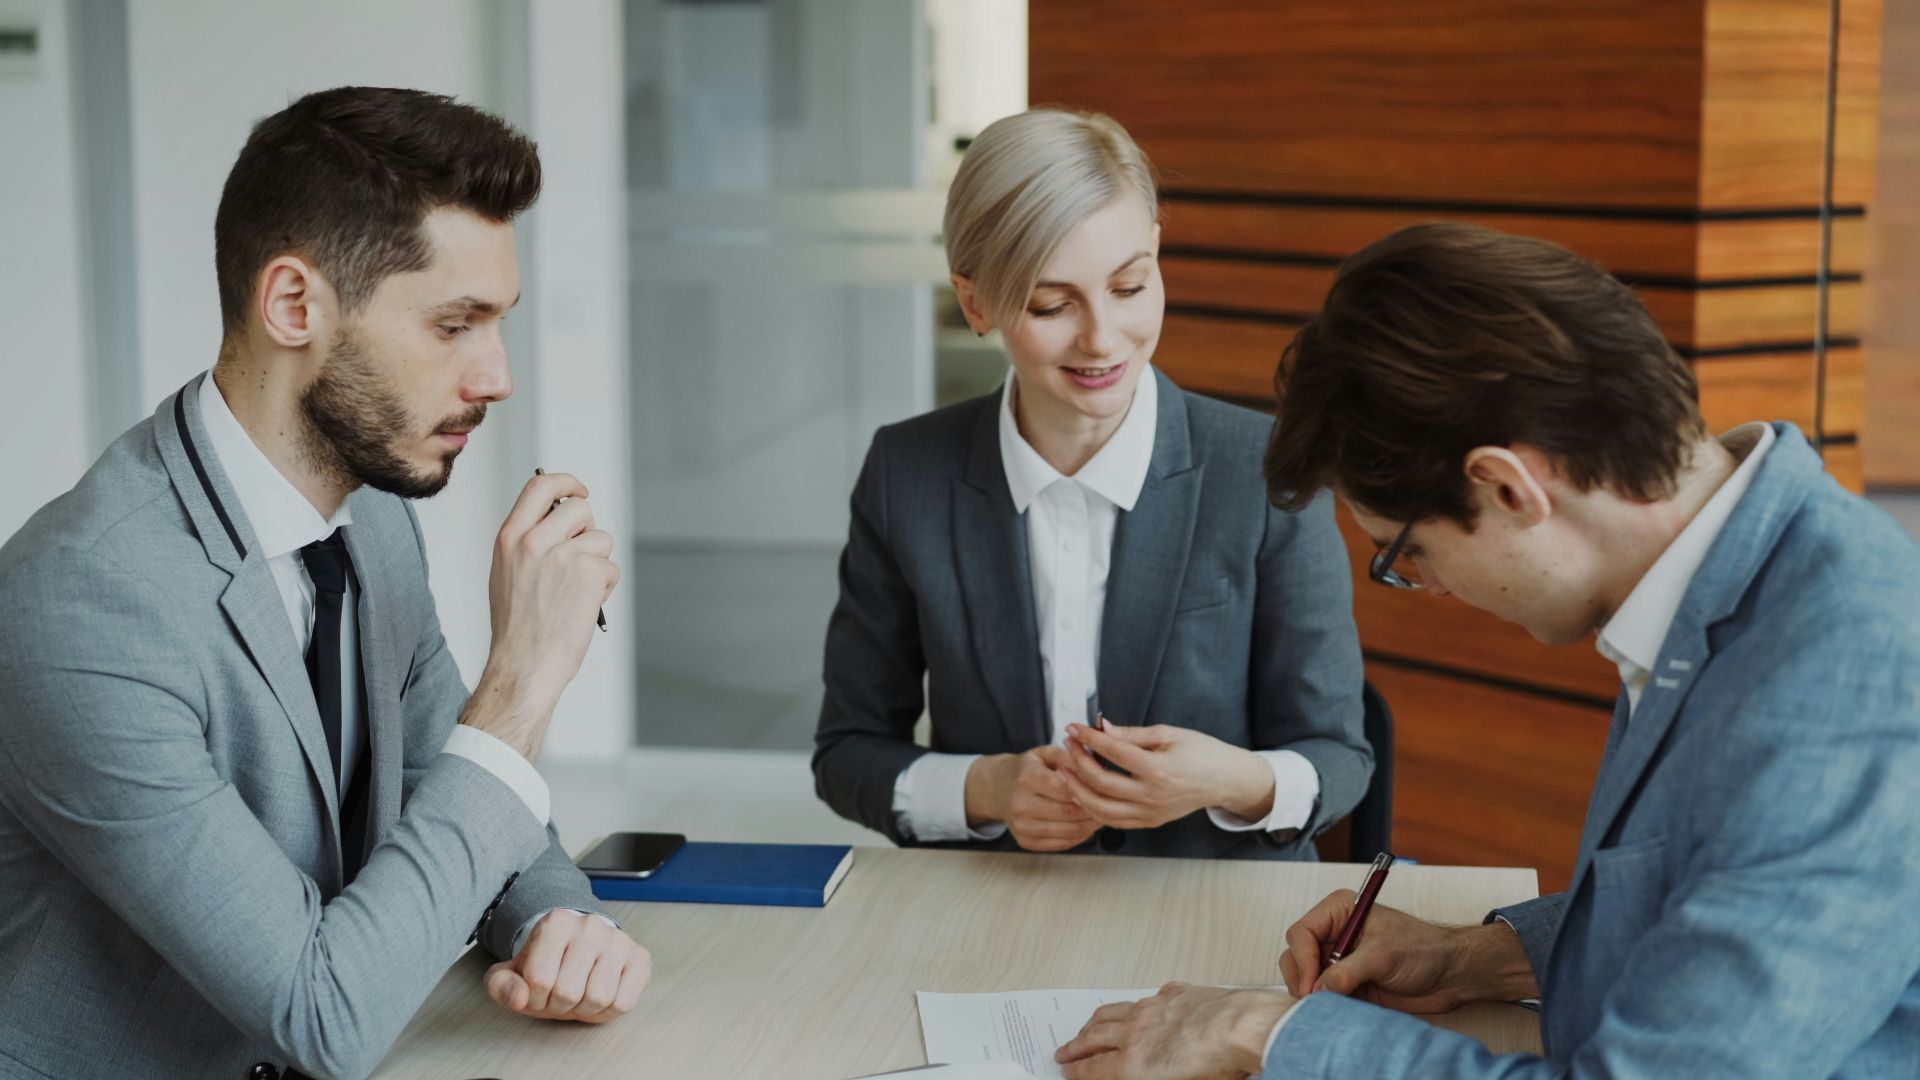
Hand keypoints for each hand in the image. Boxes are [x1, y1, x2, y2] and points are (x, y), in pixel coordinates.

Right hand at [466, 472, 619, 759]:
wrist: (523, 666)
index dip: (566, 482)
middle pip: (580, 508)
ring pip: (601, 539)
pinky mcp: (588, 571)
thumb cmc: (518, 629)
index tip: (580, 491)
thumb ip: (530, 543)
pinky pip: (611, 567)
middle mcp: (533, 540)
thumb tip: (564, 521)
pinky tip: (585, 606)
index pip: (540, 487)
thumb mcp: (507, 574)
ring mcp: (562, 554)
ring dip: (598, 564)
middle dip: (588, 531)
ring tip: (576, 592)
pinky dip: (605, 587)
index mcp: (509, 538)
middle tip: (582, 558)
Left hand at [484, 910, 650, 1023]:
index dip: (535, 997)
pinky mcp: (640, 958)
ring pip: (598, 998)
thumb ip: (502, 987)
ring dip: (584, 1009)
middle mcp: (590, 925)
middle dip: (559, 1005)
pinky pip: (623, 1003)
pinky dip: (607, 1010)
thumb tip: (519, 998)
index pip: (539, 980)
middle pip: (568, 991)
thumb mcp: (512, 975)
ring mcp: (618, 940)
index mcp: (556, 922)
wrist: (579, 952)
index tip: (538, 989)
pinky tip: (601, 995)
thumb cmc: (546, 966)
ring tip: (580, 994)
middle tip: (560, 994)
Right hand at [965, 747, 1100, 851]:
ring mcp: (1021, 827)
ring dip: (1091, 825)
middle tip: (1112, 803)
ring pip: (1069, 831)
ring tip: (1104, 814)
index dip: (1090, 789)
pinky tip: (1088, 825)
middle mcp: (1020, 804)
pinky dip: (1080, 836)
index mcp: (1027, 778)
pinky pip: (1063, 844)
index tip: (1107, 787)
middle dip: (1095, 809)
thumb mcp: (1045, 753)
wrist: (998, 788)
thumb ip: (1071, 757)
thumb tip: (1097, 766)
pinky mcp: (1026, 842)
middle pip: (1069, 813)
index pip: (1067, 788)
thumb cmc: (1027, 769)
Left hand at [1055, 723, 1275, 830]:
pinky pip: (1113, 820)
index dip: (1089, 738)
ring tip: (1064, 771)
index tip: (1074, 727)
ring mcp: (1151, 813)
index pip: (1113, 752)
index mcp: (1160, 769)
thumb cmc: (1201, 752)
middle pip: (1101, 782)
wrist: (1225, 780)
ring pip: (1101, 808)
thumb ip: (1131, 734)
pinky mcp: (1150, 822)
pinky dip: (1093, 807)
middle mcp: (1153, 796)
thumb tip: (1101, 728)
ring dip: (1077, 789)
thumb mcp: (1169, 734)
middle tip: (1067, 745)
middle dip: (1078, 762)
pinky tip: (1081, 791)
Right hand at [1055, 982, 1290, 1079]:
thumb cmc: (1220, 1065)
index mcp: (1135, 1063)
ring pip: (1115, 1012)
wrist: (1245, 1027)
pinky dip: (1136, 1005)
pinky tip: (1139, 1007)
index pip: (1094, 1069)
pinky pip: (1149, 997)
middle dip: (1076, 1046)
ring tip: (1088, 1027)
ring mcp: (1155, 1009)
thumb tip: (1136, 1072)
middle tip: (1065, 1052)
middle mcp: (1138, 1032)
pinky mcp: (1177, 995)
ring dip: (1095, 1022)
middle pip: (1096, 1038)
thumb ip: (1150, 1078)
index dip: (1077, 1071)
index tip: (1066, 1070)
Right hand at [1280, 890, 1536, 1013]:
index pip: (1301, 933)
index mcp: (1339, 911)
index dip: (1302, 959)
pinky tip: (1337, 1010)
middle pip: (1295, 955)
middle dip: (1302, 978)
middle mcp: (1333, 934)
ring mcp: (1337, 960)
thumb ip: (1348, 971)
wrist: (1450, 975)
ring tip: (1330, 1005)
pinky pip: (1322, 995)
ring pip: (1305, 978)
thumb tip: (1319, 988)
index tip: (1311, 984)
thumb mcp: (1384, 955)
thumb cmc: (1424, 950)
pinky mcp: (1345, 983)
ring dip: (1312, 993)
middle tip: (1314, 1000)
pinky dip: (1324, 1005)